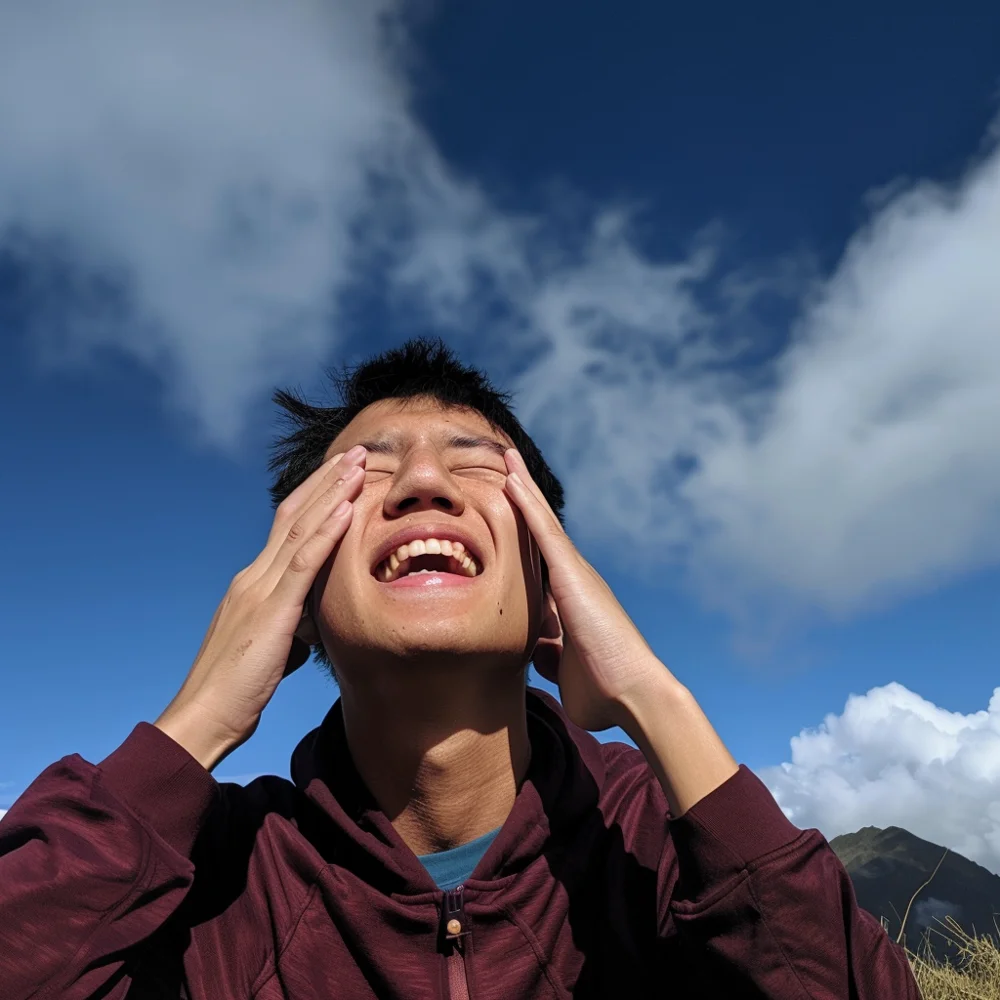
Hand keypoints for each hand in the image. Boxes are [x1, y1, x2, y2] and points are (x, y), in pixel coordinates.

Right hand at [154, 446, 366, 769]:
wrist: (204, 717)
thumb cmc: (236, 690)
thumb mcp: (271, 648)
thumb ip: (291, 626)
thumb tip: (312, 625)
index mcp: (253, 583)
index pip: (286, 526)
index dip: (315, 495)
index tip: (341, 472)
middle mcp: (253, 576)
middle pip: (294, 515)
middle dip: (328, 480)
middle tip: (357, 452)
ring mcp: (259, 589)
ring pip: (300, 528)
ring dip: (332, 493)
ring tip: (359, 464)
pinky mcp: (270, 611)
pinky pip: (302, 564)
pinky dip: (327, 533)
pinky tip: (347, 509)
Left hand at [503, 449, 668, 731]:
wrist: (633, 695)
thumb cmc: (604, 693)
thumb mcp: (562, 670)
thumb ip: (548, 655)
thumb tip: (533, 651)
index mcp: (569, 603)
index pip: (541, 560)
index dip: (525, 535)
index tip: (508, 514)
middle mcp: (575, 580)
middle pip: (542, 531)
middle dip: (525, 500)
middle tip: (508, 468)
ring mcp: (576, 573)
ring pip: (542, 521)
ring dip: (524, 488)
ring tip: (507, 458)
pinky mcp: (573, 574)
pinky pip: (543, 531)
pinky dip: (526, 504)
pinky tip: (510, 479)